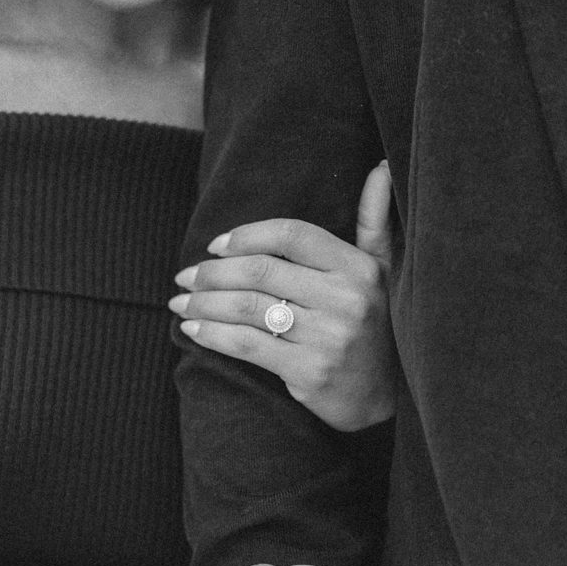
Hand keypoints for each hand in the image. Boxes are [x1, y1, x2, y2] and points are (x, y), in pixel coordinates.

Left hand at [169, 161, 397, 430]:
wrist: (386, 397)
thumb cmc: (375, 328)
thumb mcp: (382, 272)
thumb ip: (373, 222)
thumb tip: (380, 168)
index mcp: (359, 269)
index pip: (292, 235)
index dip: (248, 235)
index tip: (215, 245)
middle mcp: (346, 300)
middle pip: (261, 272)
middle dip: (213, 272)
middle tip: (185, 275)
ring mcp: (328, 338)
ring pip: (248, 308)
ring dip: (204, 303)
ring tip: (180, 302)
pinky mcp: (309, 371)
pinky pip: (247, 345)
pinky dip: (213, 335)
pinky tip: (193, 330)